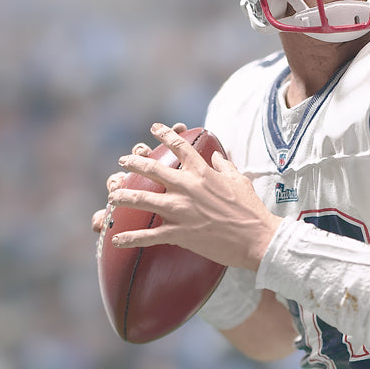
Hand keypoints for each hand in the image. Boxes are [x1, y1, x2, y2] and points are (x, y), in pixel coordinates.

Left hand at [107, 123, 280, 269]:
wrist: (257, 238)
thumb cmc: (251, 210)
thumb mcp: (240, 181)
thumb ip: (225, 166)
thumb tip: (217, 156)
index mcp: (202, 173)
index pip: (180, 147)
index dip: (164, 134)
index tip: (153, 128)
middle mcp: (188, 187)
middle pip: (152, 169)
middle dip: (134, 162)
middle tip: (123, 161)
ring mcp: (181, 210)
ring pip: (142, 198)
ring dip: (123, 196)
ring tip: (112, 195)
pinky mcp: (180, 233)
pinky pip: (149, 236)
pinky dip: (131, 238)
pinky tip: (116, 239)